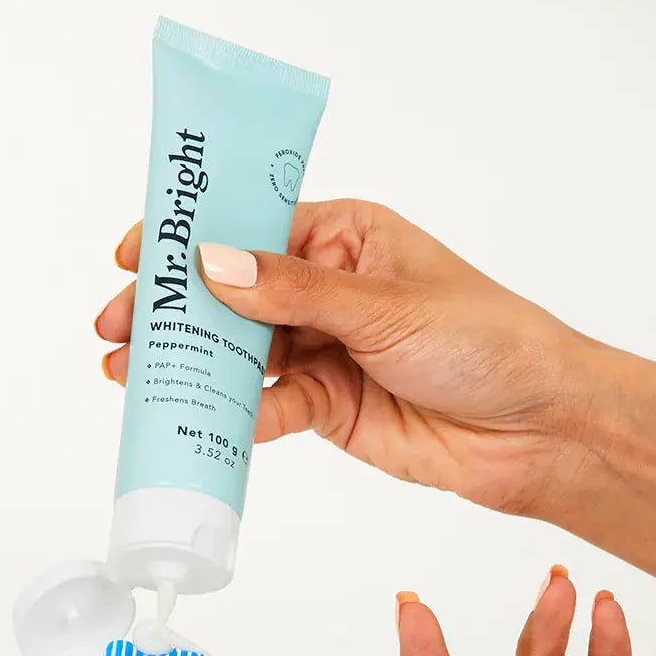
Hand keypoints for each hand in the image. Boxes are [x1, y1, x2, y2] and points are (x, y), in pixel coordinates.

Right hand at [96, 199, 655, 655]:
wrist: (537, 428)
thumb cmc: (487, 341)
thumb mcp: (384, 304)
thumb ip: (293, 291)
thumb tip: (212, 264)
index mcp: (345, 240)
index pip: (250, 227)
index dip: (188, 238)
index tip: (134, 254)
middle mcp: (328, 293)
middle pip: (233, 296)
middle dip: (175, 311)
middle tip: (117, 326)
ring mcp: (326, 353)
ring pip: (242, 355)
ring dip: (192, 366)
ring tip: (133, 374)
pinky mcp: (329, 409)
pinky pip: (268, 408)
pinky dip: (234, 415)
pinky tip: (195, 417)